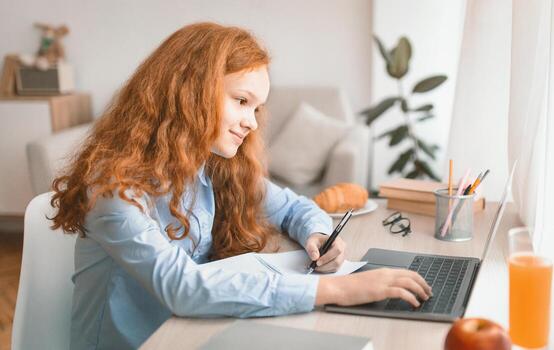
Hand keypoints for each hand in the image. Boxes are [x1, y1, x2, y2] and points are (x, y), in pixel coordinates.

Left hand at [305, 233, 345, 272]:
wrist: (318, 244)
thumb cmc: (316, 242)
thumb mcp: (311, 242)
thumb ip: (311, 248)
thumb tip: (315, 257)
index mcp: (338, 241)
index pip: (337, 250)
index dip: (327, 257)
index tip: (317, 262)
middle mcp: (342, 249)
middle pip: (337, 261)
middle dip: (325, 265)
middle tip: (315, 266)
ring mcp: (342, 257)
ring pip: (336, 267)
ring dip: (325, 268)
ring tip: (316, 266)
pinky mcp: (339, 264)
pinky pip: (334, 269)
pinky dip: (326, 270)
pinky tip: (320, 267)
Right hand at [316, 267, 432, 307]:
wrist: (339, 287)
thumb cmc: (350, 286)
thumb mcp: (369, 281)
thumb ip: (381, 282)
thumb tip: (390, 289)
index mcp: (383, 271)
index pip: (406, 271)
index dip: (418, 278)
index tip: (424, 286)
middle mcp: (385, 274)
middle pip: (411, 275)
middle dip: (423, 283)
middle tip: (428, 292)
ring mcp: (383, 281)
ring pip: (409, 282)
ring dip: (420, 290)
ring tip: (424, 298)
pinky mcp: (380, 290)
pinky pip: (401, 292)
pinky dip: (411, 297)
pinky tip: (414, 303)